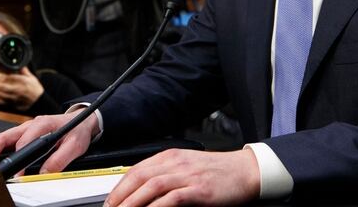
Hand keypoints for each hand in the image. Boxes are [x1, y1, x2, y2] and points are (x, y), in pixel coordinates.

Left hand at [0, 68, 43, 111]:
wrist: (38, 101)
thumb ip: (23, 69)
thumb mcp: (31, 77)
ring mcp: (12, 98)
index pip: (7, 78)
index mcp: (21, 82)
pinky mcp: (9, 104)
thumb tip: (17, 61)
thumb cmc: (35, 89)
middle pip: (1, 86)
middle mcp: (16, 91)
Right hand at [0, 110, 97, 174]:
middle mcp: (32, 124)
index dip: (20, 158)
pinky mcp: (26, 133)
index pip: (25, 141)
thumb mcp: (75, 146)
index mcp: (43, 124)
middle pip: (7, 136)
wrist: (83, 121)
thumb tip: (45, 172)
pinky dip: (1, 148)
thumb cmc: (77, 130)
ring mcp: (27, 128)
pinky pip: (10, 140)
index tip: (18, 172)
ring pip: (6, 137)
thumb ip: (61, 159)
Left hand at [104, 149, 260, 206]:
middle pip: (139, 177)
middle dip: (121, 195)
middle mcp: (176, 163)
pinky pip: (173, 198)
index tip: (111, 201)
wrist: (246, 170)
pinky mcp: (199, 189)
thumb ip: (166, 174)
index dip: (119, 186)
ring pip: (152, 186)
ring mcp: (187, 175)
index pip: (136, 170)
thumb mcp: (187, 167)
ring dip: (133, 202)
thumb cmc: (217, 171)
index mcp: (170, 156)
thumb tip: (143, 190)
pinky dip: (157, 206)